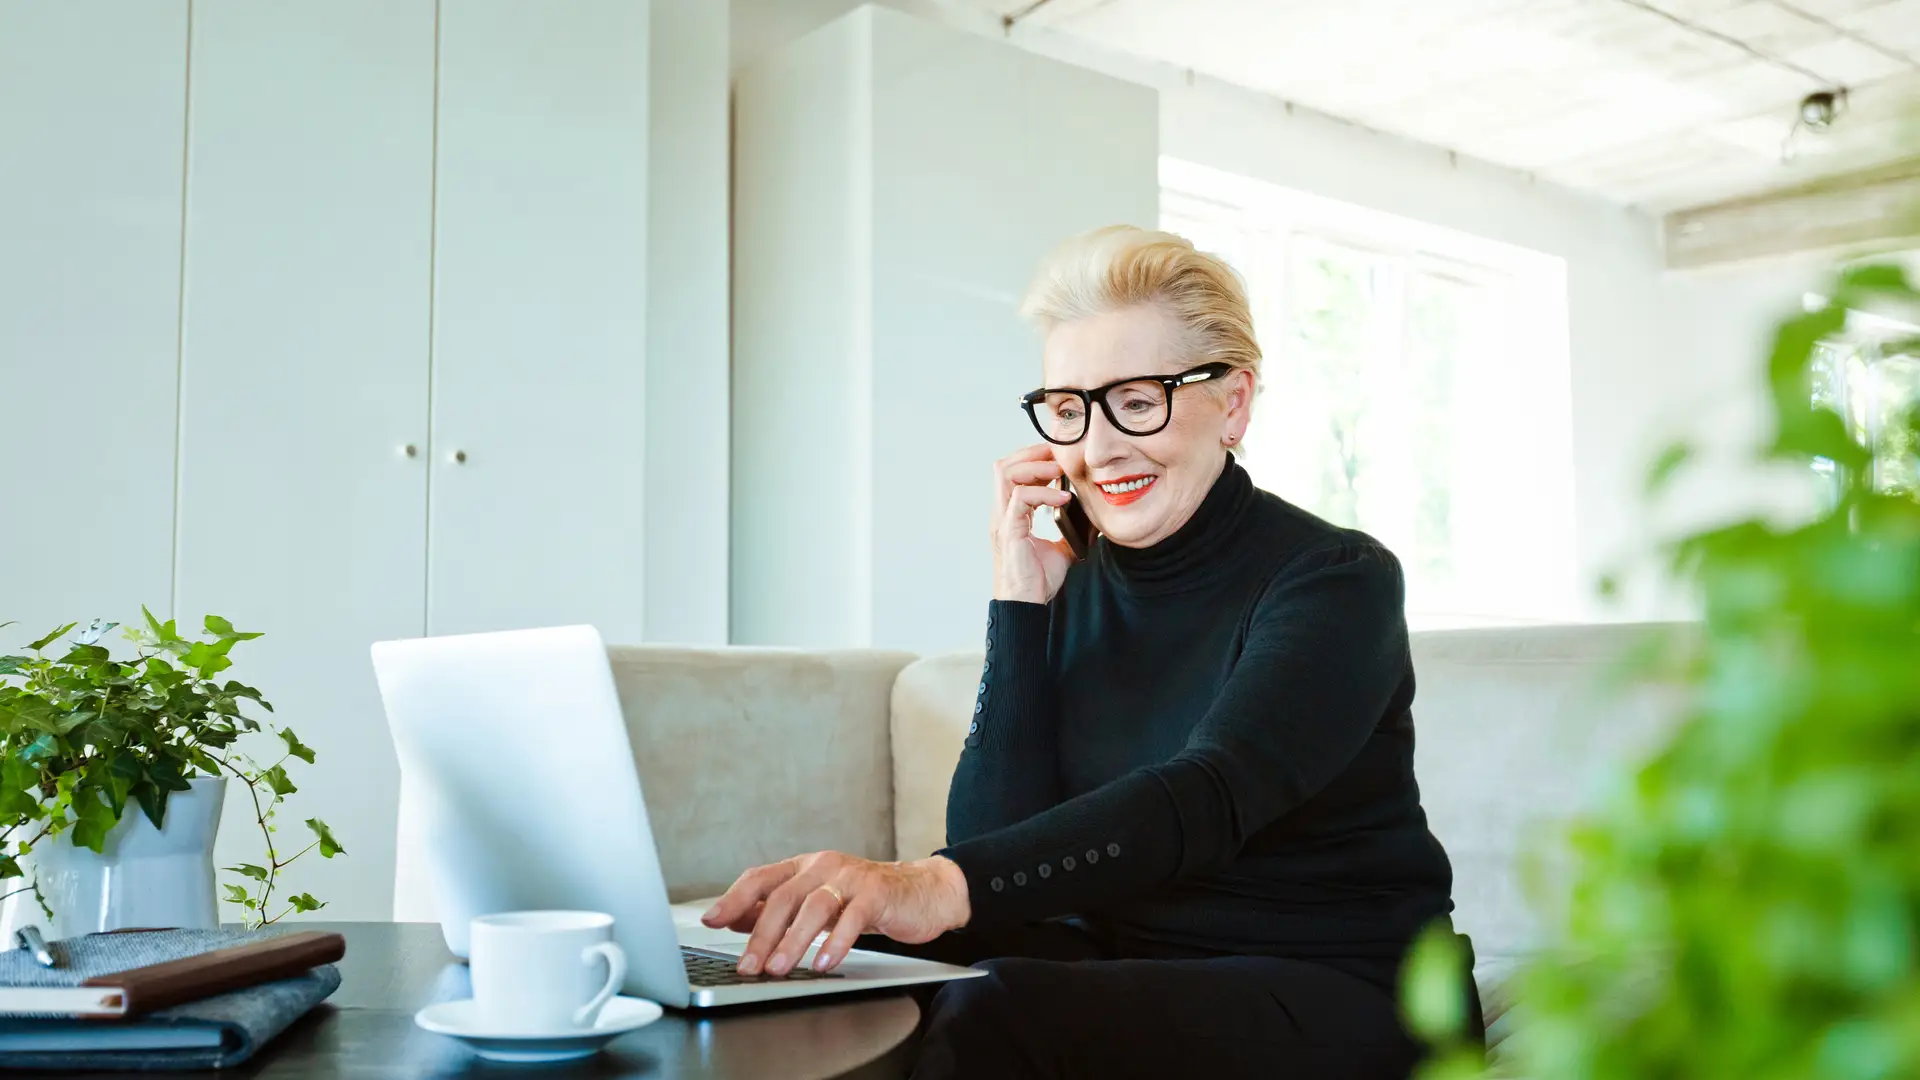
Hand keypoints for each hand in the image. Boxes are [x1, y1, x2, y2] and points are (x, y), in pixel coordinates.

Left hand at [699, 852, 969, 975]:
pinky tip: (824, 963)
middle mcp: (823, 866)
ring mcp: (850, 878)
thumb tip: (735, 918)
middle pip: (783, 897)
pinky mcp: (876, 893)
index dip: (733, 898)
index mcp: (803, 866)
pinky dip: (835, 942)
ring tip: (780, 968)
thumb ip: (779, 908)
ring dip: (793, 941)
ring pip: (814, 907)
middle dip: (761, 934)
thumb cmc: (865, 897)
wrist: (921, 891)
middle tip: (748, 965)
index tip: (711, 919)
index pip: (760, 877)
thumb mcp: (817, 899)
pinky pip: (852, 918)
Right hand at [992, 444, 1077, 603]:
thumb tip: (1094, 521)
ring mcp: (1003, 520)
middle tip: (1059, 456)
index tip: (1059, 458)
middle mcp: (1002, 513)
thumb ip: (1070, 531)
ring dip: (1035, 466)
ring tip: (1059, 471)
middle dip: (1032, 454)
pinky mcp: (1009, 530)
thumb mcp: (1061, 549)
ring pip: (1006, 473)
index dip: (1034, 459)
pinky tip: (1063, 498)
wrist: (1027, 605)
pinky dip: (1044, 492)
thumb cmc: (1038, 580)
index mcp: (1011, 514)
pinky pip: (1020, 498)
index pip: (1013, 472)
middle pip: (1005, 465)